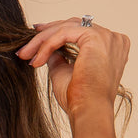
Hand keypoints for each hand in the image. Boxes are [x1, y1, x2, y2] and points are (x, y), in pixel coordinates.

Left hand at [16, 18, 129, 137]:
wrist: (89, 112)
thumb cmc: (80, 100)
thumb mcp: (65, 73)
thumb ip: (58, 58)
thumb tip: (47, 50)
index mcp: (110, 47)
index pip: (80, 31)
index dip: (56, 33)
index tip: (36, 40)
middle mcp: (112, 39)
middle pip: (73, 25)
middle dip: (46, 34)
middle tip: (26, 46)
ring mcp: (106, 36)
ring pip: (66, 27)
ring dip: (42, 40)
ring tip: (25, 55)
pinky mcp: (95, 37)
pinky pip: (64, 34)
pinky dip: (47, 45)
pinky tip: (36, 60)